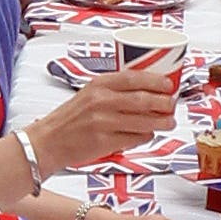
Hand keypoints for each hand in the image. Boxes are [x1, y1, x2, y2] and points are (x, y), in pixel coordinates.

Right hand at [31, 66, 177, 171]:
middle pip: (143, 99)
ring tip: (169, 122)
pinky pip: (134, 138)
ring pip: (143, 120)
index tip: (168, 84)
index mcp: (99, 84)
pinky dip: (146, 136)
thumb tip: (146, 90)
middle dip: (164, 103)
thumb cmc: (70, 119)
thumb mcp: (89, 94)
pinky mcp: (104, 142)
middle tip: (172, 105)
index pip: (134, 77)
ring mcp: (103, 122)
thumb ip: (113, 90)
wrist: (48, 142)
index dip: (156, 80)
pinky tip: (149, 134)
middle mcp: (101, 101)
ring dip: (161, 122)